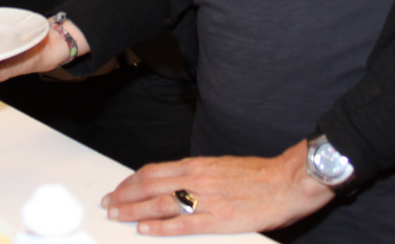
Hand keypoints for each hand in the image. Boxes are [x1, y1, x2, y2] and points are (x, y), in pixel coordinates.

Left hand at [102, 140, 332, 235]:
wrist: (286, 181)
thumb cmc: (260, 175)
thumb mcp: (222, 166)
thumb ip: (199, 174)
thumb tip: (178, 181)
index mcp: (198, 166)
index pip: (154, 171)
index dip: (132, 180)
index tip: (119, 188)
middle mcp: (196, 179)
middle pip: (150, 186)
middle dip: (125, 195)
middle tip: (109, 203)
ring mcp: (205, 200)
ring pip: (159, 204)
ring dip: (133, 210)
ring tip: (117, 215)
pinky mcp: (217, 219)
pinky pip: (181, 224)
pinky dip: (159, 227)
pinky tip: (144, 229)